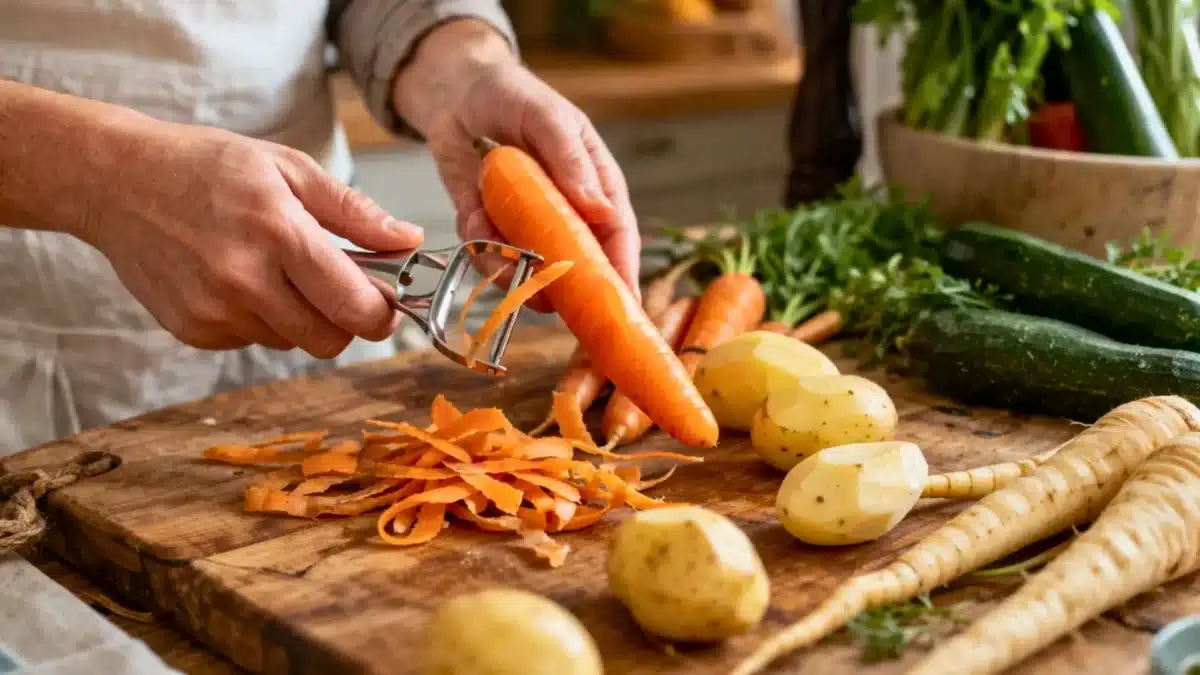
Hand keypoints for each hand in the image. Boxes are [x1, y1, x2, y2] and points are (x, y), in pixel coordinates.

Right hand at [79, 120, 422, 357]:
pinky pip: (253, 341)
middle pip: (330, 340)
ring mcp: (214, 310)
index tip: (384, 298)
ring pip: (292, 342)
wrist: (114, 181)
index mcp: (279, 233)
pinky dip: (258, 319)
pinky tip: (236, 279)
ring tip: (273, 268)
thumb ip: (354, 211)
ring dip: (299, 317)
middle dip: (345, 320)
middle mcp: (245, 280)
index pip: (355, 306)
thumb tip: (409, 241)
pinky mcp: (192, 330)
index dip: (382, 312)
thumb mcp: (288, 167)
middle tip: (336, 286)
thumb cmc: (206, 166)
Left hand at [394, 20, 639, 310]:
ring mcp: (525, 226)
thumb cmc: (516, 96)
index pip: (617, 236)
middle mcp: (564, 215)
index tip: (622, 304)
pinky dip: (478, 245)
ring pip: (527, 269)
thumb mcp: (549, 118)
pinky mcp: (486, 228)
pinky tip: (474, 214)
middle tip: (553, 301)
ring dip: (512, 268)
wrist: (458, 93)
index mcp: (595, 187)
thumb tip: (603, 210)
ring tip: (499, 245)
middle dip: (564, 286)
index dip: (621, 272)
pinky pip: (485, 253)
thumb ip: (572, 162)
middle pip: (576, 266)